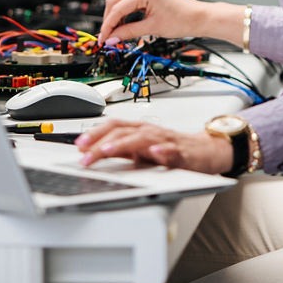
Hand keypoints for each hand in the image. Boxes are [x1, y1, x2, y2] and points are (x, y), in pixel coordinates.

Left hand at [75, 119, 233, 174]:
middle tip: (85, 156)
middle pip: (122, 132)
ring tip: (108, 151)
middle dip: (101, 143)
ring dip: (124, 144)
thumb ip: (120, 151)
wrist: (204, 151)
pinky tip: (154, 153)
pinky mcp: (181, 152)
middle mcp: (149, 131)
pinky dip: (162, 150)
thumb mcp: (140, 151)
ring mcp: (164, 140)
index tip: (79, 145)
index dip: (95, 133)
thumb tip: (92, 154)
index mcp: (138, 130)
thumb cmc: (170, 150)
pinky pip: (172, 150)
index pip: (113, 126)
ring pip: (142, 138)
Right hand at [97, 0, 206, 42]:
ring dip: (114, 14)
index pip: (116, 8)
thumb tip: (113, 37)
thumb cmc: (183, 19)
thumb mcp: (152, 29)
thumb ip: (129, 32)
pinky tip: (124, 23)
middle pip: (113, 0)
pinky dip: (123, 11)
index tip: (103, 38)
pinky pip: (127, 0)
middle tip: (108, 36)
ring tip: (116, 31)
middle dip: (108, 19)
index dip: (107, 25)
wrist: (198, 17)